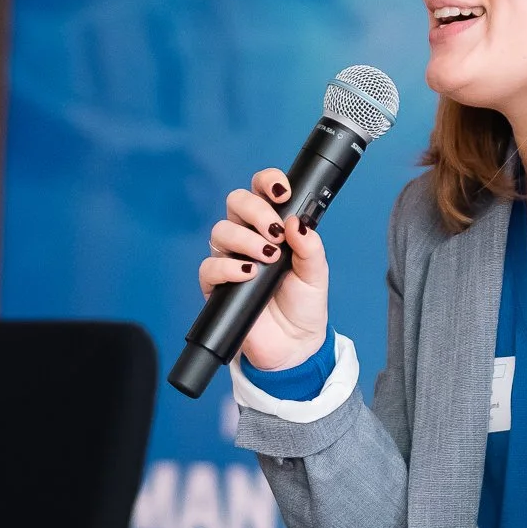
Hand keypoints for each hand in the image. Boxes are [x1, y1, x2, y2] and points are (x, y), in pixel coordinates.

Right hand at [199, 167, 327, 369]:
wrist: (294, 345)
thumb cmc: (304, 305)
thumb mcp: (316, 272)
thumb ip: (310, 245)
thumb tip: (296, 222)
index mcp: (272, 227)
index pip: (261, 191)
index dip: (268, 182)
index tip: (283, 192)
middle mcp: (248, 237)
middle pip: (236, 202)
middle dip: (255, 209)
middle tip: (274, 230)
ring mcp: (231, 260)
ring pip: (221, 230)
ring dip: (245, 239)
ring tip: (268, 257)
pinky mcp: (217, 286)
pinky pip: (210, 266)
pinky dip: (229, 267)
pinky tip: (249, 273)